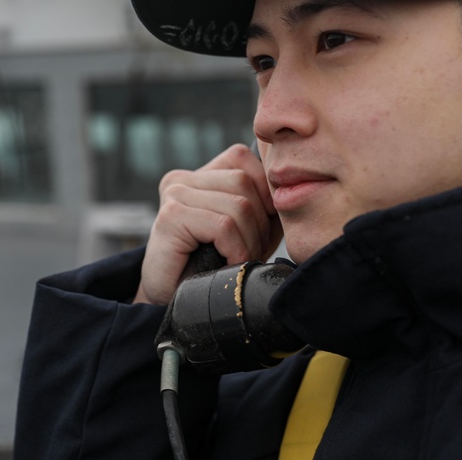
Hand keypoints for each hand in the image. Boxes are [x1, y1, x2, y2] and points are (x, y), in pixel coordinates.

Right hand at [134, 144, 282, 304]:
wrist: (174, 304)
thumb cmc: (214, 267)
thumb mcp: (247, 229)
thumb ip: (264, 204)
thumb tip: (290, 187)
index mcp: (199, 176)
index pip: (243, 158)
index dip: (263, 190)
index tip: (264, 225)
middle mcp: (182, 179)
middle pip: (244, 181)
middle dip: (259, 221)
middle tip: (253, 252)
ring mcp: (174, 195)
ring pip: (238, 204)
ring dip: (249, 240)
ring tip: (240, 260)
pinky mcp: (171, 217)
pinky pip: (223, 225)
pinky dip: (235, 249)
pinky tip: (228, 264)